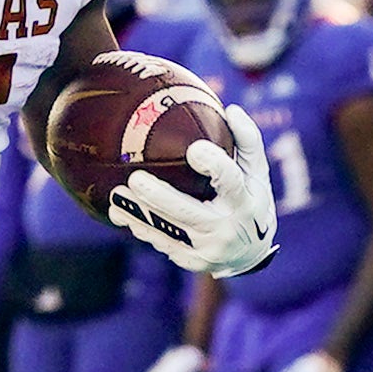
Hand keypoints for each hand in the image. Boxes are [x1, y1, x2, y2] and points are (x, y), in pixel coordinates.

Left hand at [107, 106, 275, 278]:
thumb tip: (231, 109)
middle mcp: (226, 229)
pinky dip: (141, 228)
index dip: (213, 166)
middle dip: (159, 197)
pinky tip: (121, 214)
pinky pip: (162, 244)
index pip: (230, 181)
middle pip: (187, 212)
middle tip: (135, 178)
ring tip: (115, 196)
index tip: (194, 150)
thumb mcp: (257, 173)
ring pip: (167, 232)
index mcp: (245, 202)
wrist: (250, 253)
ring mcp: (207, 250)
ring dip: (138, 215)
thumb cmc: (251, 200)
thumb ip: (247, 141)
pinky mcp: (192, 262)